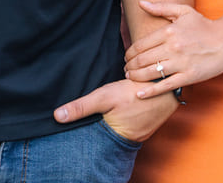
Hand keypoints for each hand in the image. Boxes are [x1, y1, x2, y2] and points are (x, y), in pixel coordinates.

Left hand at [53, 78, 177, 142]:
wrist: (165, 82)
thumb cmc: (134, 90)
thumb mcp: (104, 96)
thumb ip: (81, 107)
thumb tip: (57, 117)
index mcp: (119, 136)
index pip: (97, 140)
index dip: (88, 134)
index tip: (80, 129)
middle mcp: (132, 139)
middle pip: (110, 137)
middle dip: (101, 129)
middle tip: (96, 118)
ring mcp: (142, 133)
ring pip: (122, 131)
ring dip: (114, 123)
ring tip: (109, 113)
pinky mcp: (148, 124)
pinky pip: (132, 124)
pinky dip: (125, 119)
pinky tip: (123, 109)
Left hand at [123, 1, 222, 98]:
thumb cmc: (204, 25)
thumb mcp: (183, 11)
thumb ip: (161, 7)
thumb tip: (141, 3)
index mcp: (169, 32)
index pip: (141, 45)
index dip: (129, 53)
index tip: (126, 56)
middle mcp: (173, 47)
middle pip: (143, 59)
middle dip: (130, 65)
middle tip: (125, 68)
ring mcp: (181, 63)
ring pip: (151, 72)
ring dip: (136, 76)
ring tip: (129, 77)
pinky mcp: (189, 76)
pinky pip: (166, 85)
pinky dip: (151, 91)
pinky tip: (140, 93)